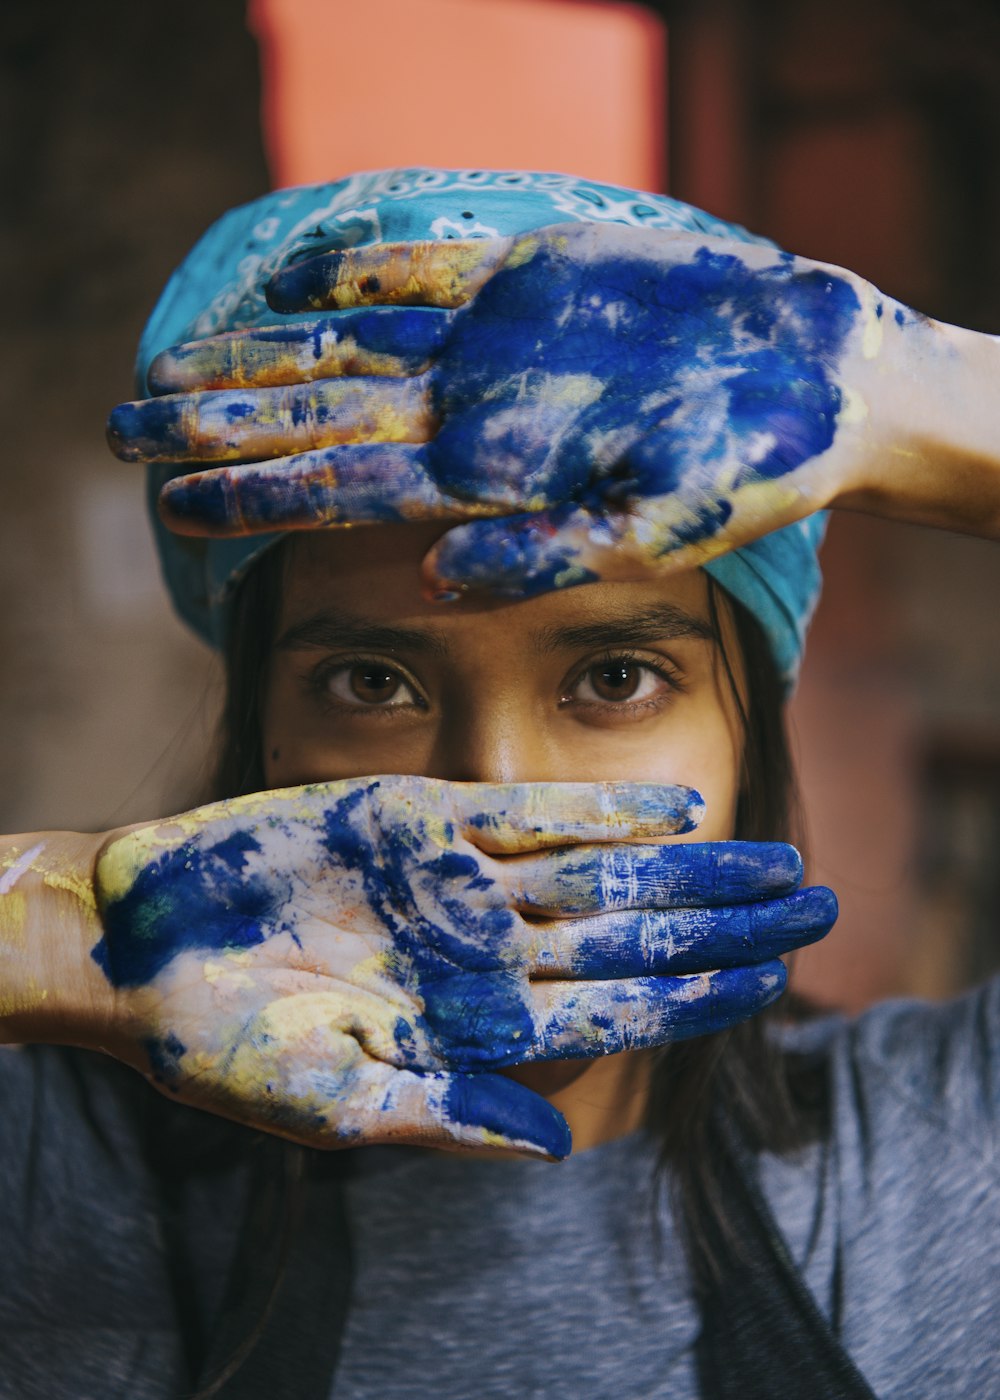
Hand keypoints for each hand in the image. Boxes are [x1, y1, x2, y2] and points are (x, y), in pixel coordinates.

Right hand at [90, 775, 833, 1156]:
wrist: (143, 948)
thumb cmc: (224, 1046)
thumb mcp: (333, 1106)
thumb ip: (445, 1116)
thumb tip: (552, 1144)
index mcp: (475, 1025)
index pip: (616, 1009)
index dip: (699, 997)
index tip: (776, 985)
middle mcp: (485, 949)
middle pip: (634, 933)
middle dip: (726, 925)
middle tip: (820, 907)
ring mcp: (460, 881)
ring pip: (602, 868)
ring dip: (689, 865)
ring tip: (774, 858)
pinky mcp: (421, 817)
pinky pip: (530, 811)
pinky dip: (603, 809)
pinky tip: (676, 810)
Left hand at [109, 224, 915, 595]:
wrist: (812, 385)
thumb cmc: (748, 473)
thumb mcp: (658, 532)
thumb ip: (549, 557)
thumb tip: (438, 589)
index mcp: (490, 482)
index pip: (345, 490)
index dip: (258, 496)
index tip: (169, 507)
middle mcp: (472, 414)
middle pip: (321, 417)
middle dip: (222, 426)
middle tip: (121, 431)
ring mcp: (492, 343)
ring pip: (349, 343)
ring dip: (260, 353)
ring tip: (168, 366)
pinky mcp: (526, 274)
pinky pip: (422, 264)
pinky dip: (357, 266)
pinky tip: (287, 277)